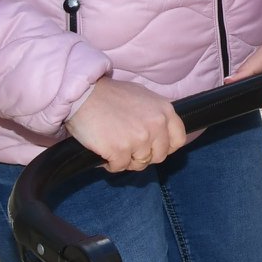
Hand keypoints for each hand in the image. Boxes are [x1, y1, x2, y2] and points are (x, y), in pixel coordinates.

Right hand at [65, 77, 189, 173]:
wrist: (83, 95)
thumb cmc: (110, 94)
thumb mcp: (143, 96)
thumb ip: (156, 113)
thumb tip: (162, 131)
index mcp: (165, 110)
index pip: (178, 140)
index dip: (165, 147)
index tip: (152, 147)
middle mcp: (156, 125)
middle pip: (159, 156)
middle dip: (144, 156)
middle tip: (128, 149)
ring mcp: (139, 139)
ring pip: (140, 164)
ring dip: (126, 160)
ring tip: (114, 147)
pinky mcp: (120, 150)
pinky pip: (120, 167)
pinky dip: (111, 164)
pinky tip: (104, 152)